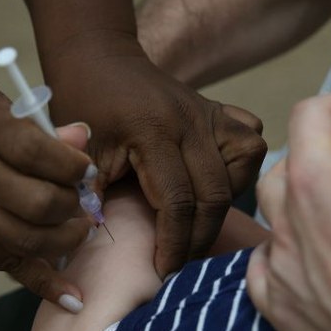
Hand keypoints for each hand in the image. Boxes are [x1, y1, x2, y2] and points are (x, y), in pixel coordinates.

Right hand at [0, 82, 96, 309]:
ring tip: (79, 228)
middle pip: (36, 202)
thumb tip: (82, 139)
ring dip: (67, 239)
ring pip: (27, 239)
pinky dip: (45, 286)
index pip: (34, 152)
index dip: (71, 164)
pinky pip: (8, 266)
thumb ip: (34, 125)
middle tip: (85, 199)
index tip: (86, 169)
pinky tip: (73, 299)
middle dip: (74, 204)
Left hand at [45, 39, 265, 276]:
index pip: (178, 202)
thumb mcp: (80, 153)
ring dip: (226, 203)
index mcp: (153, 131)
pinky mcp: (220, 109)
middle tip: (181, 263)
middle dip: (199, 238)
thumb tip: (97, 246)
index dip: (173, 244)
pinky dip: (241, 167)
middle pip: (215, 194)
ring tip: (197, 223)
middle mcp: (191, 120)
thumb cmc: (83, 105)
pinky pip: (250, 139)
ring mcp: (210, 112)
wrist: (98, 58)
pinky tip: (217, 181)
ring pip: (244, 165)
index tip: (163, 272)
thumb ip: (89, 197)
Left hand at [246, 92, 330, 330]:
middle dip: (320, 155)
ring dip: (296, 204)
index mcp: (312, 176)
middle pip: (284, 166)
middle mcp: (284, 219)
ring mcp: (278, 266)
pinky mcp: (280, 309)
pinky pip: (261, 271)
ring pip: (271, 218)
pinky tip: (303, 261)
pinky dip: (280, 258)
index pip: (310, 114)